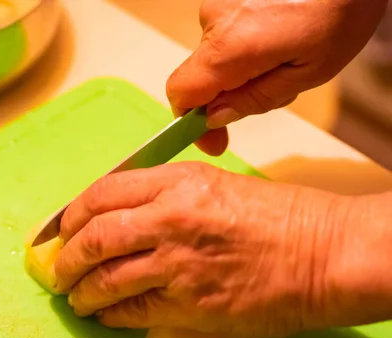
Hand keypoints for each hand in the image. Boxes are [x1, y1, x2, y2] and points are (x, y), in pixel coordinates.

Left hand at [53, 162, 348, 337]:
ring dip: (82, 291)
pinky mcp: (189, 303)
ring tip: (76, 299)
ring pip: (106, 277)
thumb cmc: (277, 217)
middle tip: (59, 270)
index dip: (72, 214)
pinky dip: (111, 314)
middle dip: (67, 257)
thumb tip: (122, 216)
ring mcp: (177, 261)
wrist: (322, 253)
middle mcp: (169, 217)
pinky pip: (133, 310)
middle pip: (95, 235)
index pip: (102, 192)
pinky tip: (106, 315)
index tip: (61, 229)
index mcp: (176, 181)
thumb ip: (165, 195)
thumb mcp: (216, 186)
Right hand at [169, 0, 387, 155]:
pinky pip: (226, 29)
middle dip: (230, 92)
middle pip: (202, 74)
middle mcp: (214, 19)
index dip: (189, 121)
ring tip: (288, 50)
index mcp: (231, 46)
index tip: (211, 139)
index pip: (181, 92)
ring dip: (242, 65)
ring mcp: (218, 0)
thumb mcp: (309, 71)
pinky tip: (280, 31)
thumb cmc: (341, 8)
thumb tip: (215, 118)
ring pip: (216, 52)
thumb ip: (256, 99)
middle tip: (278, 86)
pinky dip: (247, 41)